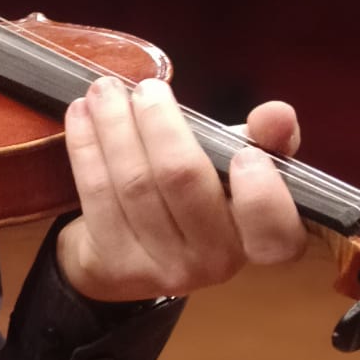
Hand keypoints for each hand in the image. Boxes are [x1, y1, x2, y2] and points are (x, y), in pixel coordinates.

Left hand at [56, 77, 305, 303]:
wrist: (130, 253)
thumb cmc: (196, 199)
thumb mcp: (235, 165)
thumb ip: (265, 139)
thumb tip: (278, 115)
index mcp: (259, 239)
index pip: (277, 232)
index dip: (263, 195)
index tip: (246, 155)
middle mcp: (216, 262)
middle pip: (184, 181)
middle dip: (160, 124)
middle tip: (145, 89)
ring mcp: (164, 270)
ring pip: (134, 183)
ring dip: (114, 126)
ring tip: (104, 91)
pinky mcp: (117, 264)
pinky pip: (98, 194)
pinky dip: (86, 147)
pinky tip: (81, 116)